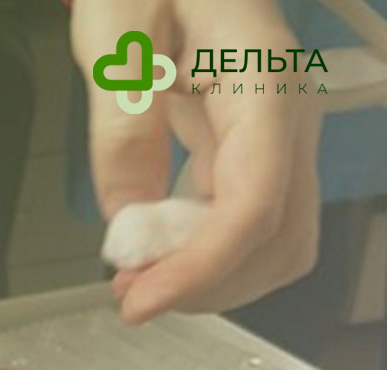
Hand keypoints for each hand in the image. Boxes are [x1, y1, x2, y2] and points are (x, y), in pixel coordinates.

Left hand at [71, 0, 321, 322]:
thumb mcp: (115, 37)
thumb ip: (122, 127)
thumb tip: (126, 219)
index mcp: (262, 85)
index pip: (254, 204)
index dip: (201, 269)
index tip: (141, 302)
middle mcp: (286, 119)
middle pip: (278, 240)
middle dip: (206, 286)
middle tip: (130, 296)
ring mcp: (275, 139)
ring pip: (273, 244)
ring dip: (208, 280)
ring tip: (137, 278)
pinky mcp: (250, 153)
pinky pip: (244, 224)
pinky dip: (203, 255)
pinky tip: (154, 253)